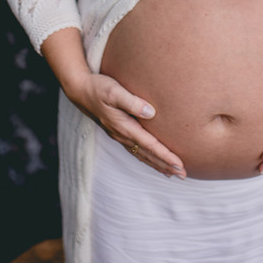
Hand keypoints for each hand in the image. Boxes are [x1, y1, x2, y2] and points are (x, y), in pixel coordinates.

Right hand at [41, 27, 184, 177]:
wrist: (80, 90)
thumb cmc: (99, 87)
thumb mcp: (114, 91)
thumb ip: (132, 102)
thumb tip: (151, 112)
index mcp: (123, 127)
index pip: (149, 145)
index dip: (165, 155)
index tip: (179, 164)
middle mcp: (122, 135)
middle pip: (147, 154)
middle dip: (165, 165)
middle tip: (183, 175)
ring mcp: (119, 135)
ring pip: (141, 155)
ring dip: (157, 164)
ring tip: (172, 173)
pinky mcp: (118, 132)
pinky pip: (135, 150)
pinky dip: (146, 158)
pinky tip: (153, 160)